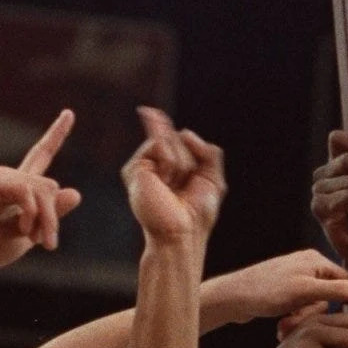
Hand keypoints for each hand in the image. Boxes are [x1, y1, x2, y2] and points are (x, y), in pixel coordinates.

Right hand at [0, 111, 81, 271]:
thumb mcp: (28, 235)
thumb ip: (50, 216)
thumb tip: (76, 192)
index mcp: (18, 188)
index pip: (41, 155)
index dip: (56, 135)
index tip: (69, 113)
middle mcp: (8, 176)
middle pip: (50, 186)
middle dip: (54, 218)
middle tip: (49, 245)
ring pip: (44, 189)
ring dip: (46, 218)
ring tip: (34, 241)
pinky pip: (27, 191)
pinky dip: (31, 213)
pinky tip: (22, 229)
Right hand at [123, 107, 224, 243]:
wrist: (181, 233)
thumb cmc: (196, 214)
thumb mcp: (213, 178)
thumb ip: (207, 152)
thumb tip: (183, 131)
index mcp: (168, 170)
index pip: (170, 137)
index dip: (164, 125)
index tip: (148, 113)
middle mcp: (152, 166)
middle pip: (175, 136)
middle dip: (189, 158)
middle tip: (184, 184)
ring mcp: (142, 167)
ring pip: (168, 139)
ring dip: (181, 162)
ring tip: (174, 186)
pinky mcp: (135, 169)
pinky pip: (160, 145)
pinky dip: (171, 163)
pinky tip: (165, 182)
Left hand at [206, 250, 347, 326]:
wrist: (230, 298)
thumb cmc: (265, 291)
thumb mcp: (305, 292)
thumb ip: (338, 290)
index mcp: (316, 260)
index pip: (347, 282)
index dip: (345, 303)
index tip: (342, 322)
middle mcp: (308, 266)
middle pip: (329, 297)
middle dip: (314, 315)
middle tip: (296, 322)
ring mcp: (295, 280)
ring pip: (313, 307)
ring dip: (301, 320)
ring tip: (284, 327)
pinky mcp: (285, 293)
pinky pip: (299, 310)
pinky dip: (292, 320)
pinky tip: (280, 327)